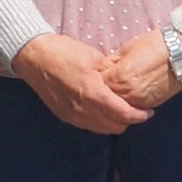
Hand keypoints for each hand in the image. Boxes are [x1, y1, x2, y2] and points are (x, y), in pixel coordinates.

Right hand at [14, 32, 151, 136]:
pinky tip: (100, 109)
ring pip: (100, 129)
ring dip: (112, 123)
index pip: (124, 114)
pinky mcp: (64, 115)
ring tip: (118, 110)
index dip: (139, 116)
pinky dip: (98, 121)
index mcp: (94, 93)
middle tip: (135, 110)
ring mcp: (72, 115)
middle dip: (128, 121)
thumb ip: (112, 74)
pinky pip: (87, 125)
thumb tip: (126, 84)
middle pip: (114, 127)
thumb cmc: (63, 52)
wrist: (33, 57)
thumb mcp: (94, 57)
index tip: (148, 112)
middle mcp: (83, 109)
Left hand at [102, 30, 181, 115]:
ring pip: (117, 110)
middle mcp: (127, 93)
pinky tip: (124, 99)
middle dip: (101, 96)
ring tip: (110, 96)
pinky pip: (132, 110)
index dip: (94, 81)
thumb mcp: (127, 49)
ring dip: (113, 105)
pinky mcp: (149, 106)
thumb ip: (111, 62)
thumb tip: (100, 69)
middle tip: (98, 91)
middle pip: (105, 102)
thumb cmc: (155, 46)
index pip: (97, 86)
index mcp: (118, 77)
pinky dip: (126, 107)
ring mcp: (139, 102)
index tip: (92, 78)